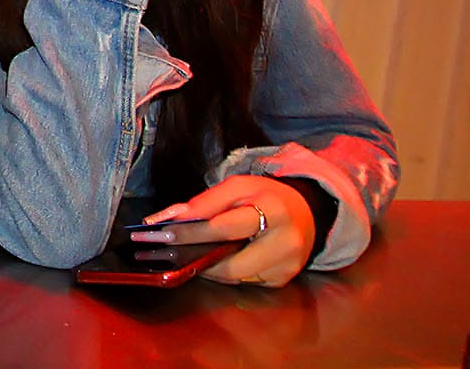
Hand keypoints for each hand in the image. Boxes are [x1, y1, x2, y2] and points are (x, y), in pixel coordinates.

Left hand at [133, 174, 314, 287]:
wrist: (306, 212)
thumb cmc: (266, 197)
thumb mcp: (237, 187)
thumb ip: (203, 202)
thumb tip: (168, 219)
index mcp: (273, 211)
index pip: (224, 228)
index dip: (191, 233)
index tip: (163, 235)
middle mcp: (285, 243)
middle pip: (230, 263)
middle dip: (196, 258)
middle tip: (169, 252)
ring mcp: (286, 266)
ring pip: (235, 277)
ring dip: (209, 267)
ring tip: (189, 254)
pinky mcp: (282, 280)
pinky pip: (244, 282)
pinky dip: (226, 273)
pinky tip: (216, 260)